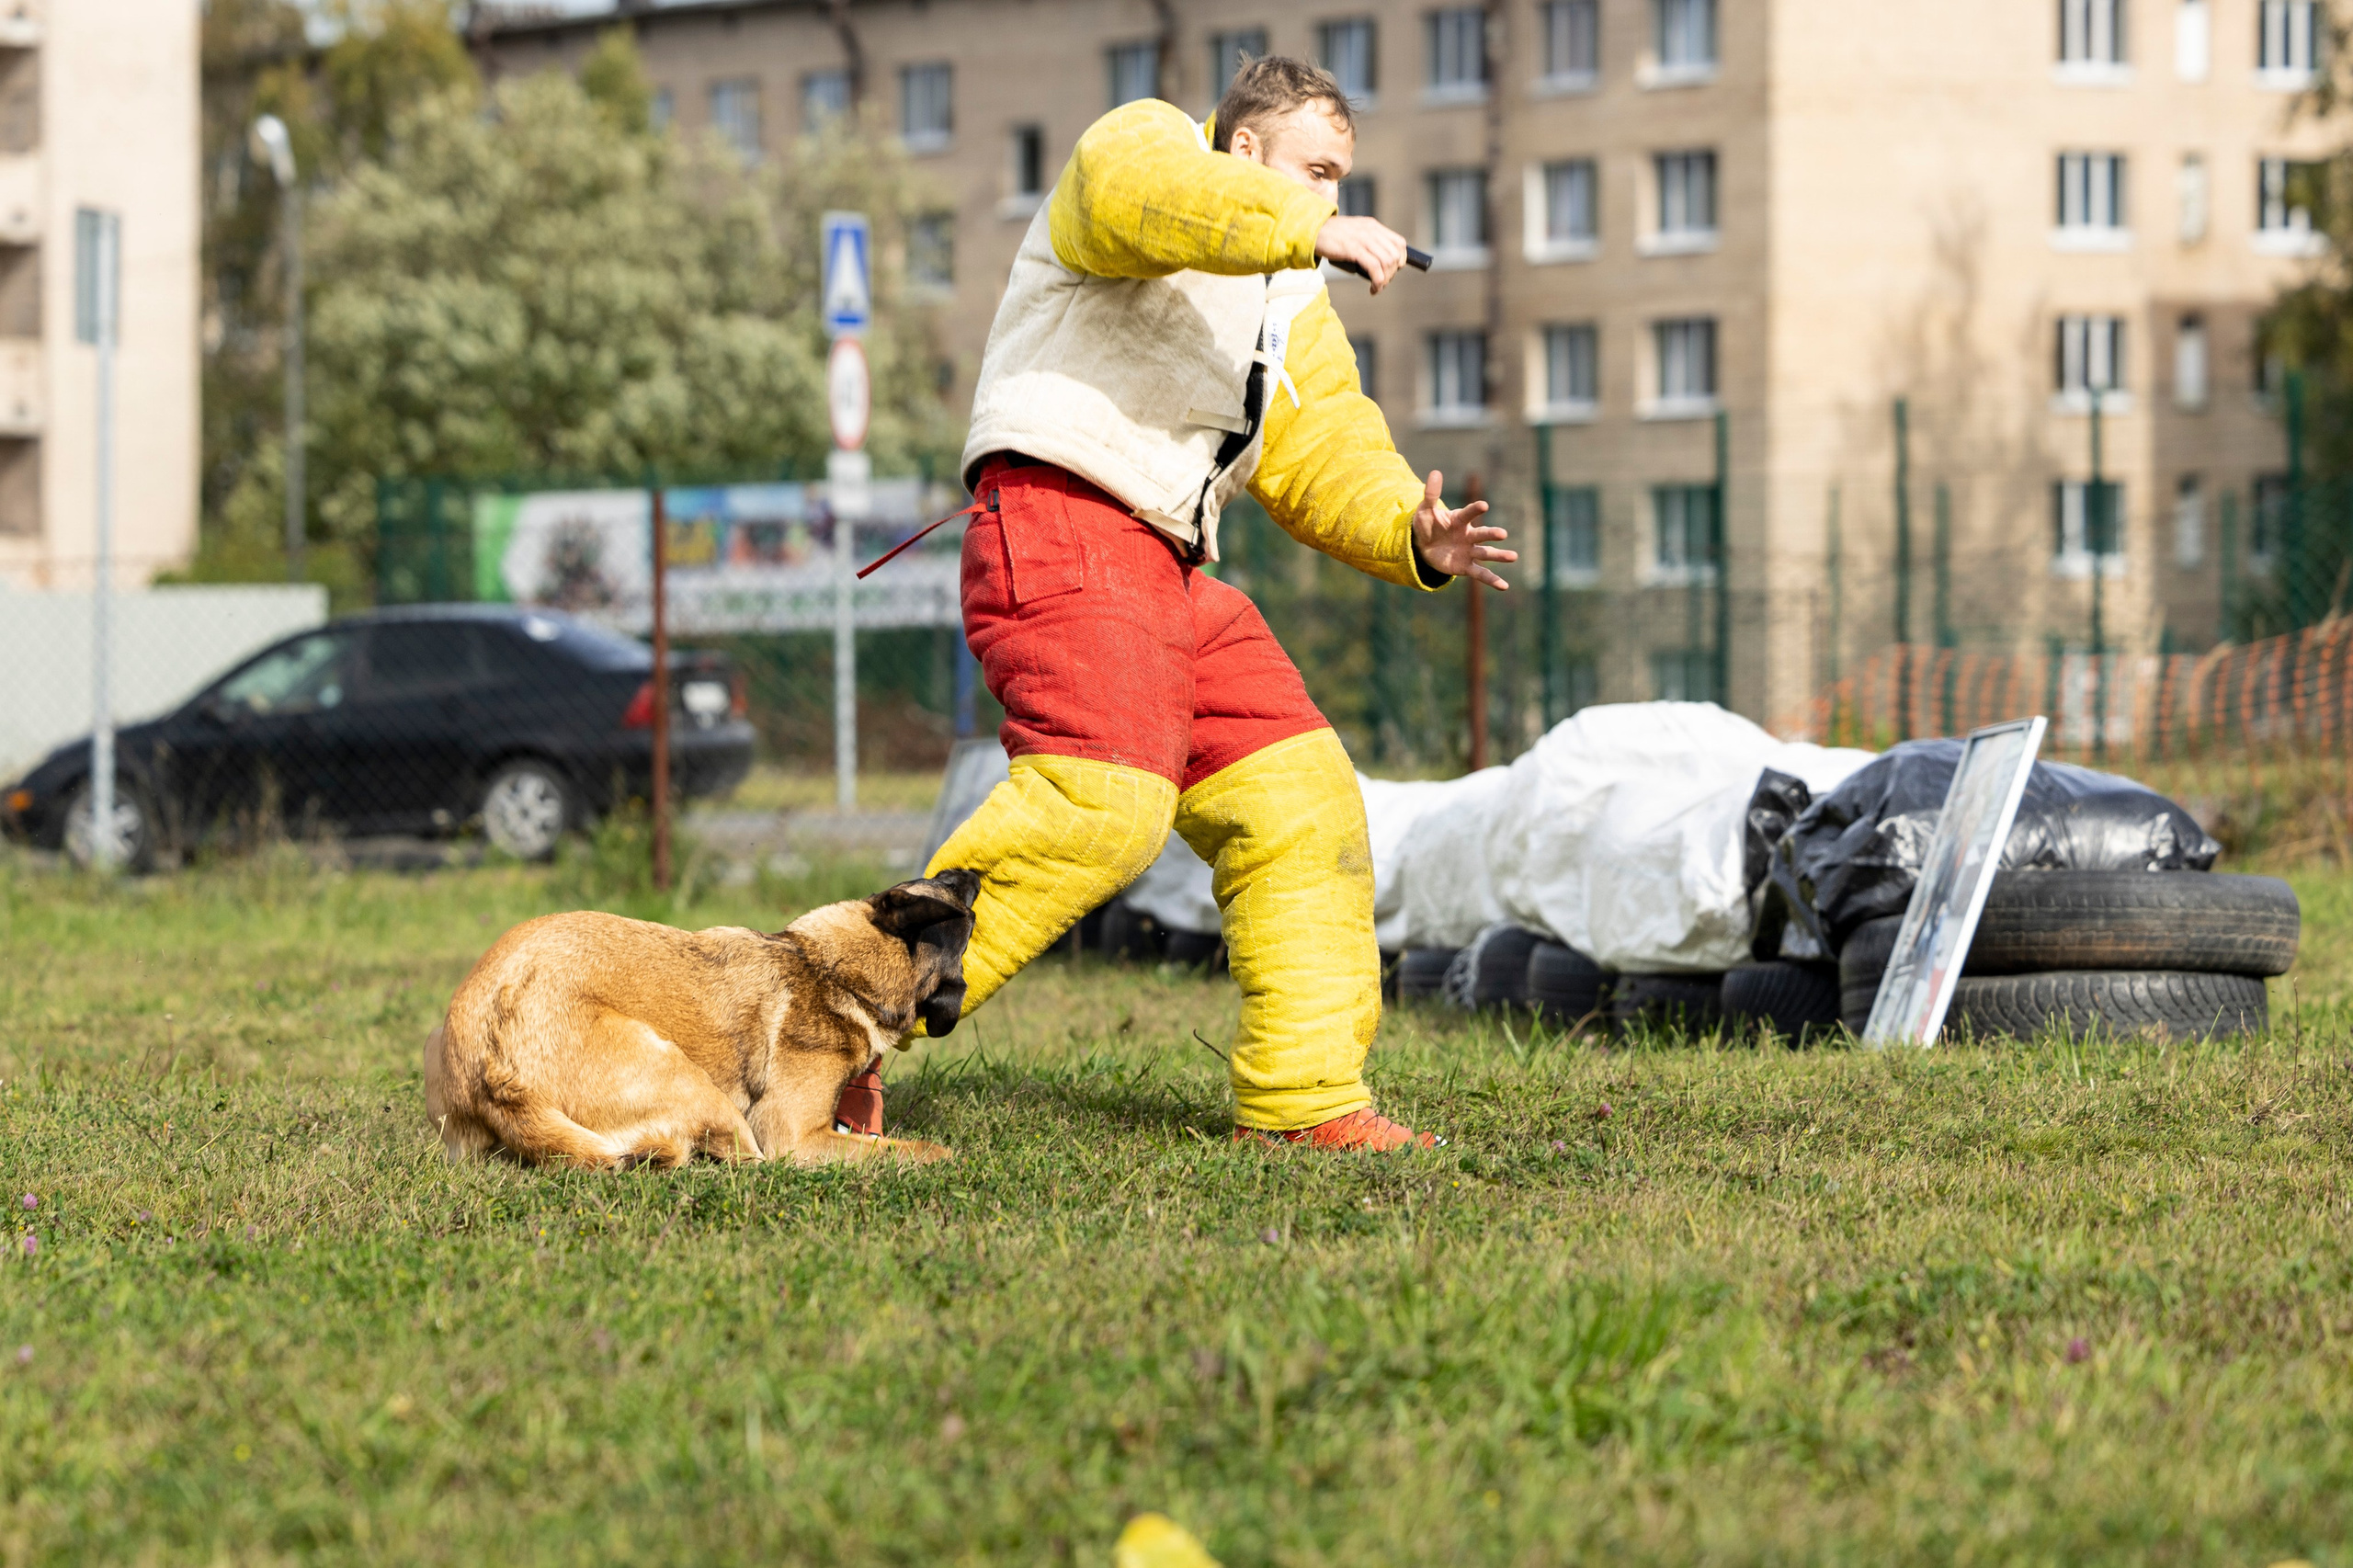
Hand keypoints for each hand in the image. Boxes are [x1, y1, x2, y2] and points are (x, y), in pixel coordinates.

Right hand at [1315, 215, 1409, 292]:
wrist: (1312, 229)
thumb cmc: (1330, 236)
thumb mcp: (1354, 234)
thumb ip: (1367, 242)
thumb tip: (1379, 262)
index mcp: (1373, 226)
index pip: (1399, 243)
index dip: (1401, 260)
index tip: (1392, 271)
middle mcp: (1371, 231)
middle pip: (1395, 255)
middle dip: (1392, 273)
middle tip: (1381, 282)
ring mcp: (1363, 239)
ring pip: (1387, 262)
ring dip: (1385, 279)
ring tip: (1377, 287)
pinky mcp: (1354, 249)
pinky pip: (1375, 267)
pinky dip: (1378, 281)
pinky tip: (1373, 288)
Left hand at [1410, 470, 1514, 588]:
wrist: (1424, 546)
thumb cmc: (1427, 525)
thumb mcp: (1425, 510)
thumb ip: (1432, 494)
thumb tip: (1435, 472)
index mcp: (1459, 520)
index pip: (1468, 513)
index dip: (1475, 509)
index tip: (1483, 506)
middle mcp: (1469, 535)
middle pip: (1482, 534)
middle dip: (1491, 533)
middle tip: (1503, 534)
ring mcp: (1469, 551)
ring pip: (1486, 553)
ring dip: (1499, 555)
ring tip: (1513, 557)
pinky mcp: (1466, 567)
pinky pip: (1481, 574)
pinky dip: (1492, 580)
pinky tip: (1504, 586)